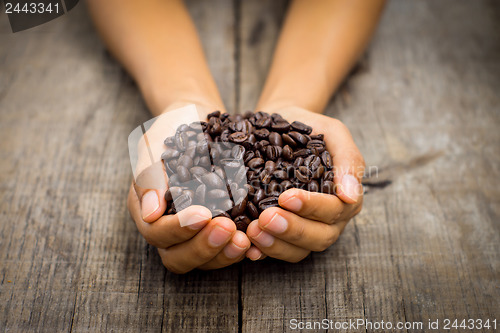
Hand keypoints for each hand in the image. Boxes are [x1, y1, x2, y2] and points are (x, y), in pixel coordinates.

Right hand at [127, 103, 250, 272]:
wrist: (196, 121)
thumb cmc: (171, 131)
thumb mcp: (155, 146)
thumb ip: (151, 177)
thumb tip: (150, 213)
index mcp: (149, 211)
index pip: (157, 232)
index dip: (179, 229)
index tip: (203, 214)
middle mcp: (169, 229)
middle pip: (178, 257)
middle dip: (203, 247)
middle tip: (228, 229)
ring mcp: (195, 234)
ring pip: (204, 261)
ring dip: (224, 254)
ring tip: (245, 240)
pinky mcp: (219, 231)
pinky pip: (226, 251)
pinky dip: (240, 250)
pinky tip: (257, 242)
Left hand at [245, 106, 364, 261]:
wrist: (278, 124)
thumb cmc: (307, 127)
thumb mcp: (332, 132)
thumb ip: (348, 159)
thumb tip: (351, 195)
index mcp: (344, 197)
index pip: (334, 211)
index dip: (312, 207)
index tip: (287, 197)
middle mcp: (328, 219)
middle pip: (319, 237)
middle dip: (292, 230)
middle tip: (265, 219)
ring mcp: (305, 229)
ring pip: (298, 250)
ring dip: (276, 245)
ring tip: (253, 232)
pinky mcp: (282, 234)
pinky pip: (277, 251)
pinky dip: (263, 252)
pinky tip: (248, 247)